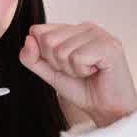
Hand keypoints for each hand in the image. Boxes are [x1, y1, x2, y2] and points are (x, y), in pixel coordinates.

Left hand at [19, 21, 136, 125]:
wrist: (107, 109)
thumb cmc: (83, 89)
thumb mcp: (49, 73)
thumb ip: (32, 58)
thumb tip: (28, 39)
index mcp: (72, 29)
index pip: (38, 31)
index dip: (44, 55)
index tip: (63, 66)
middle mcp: (85, 27)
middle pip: (47, 40)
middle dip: (57, 63)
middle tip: (77, 71)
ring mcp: (99, 34)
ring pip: (61, 50)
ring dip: (71, 69)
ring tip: (87, 72)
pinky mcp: (108, 45)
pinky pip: (77, 57)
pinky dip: (82, 71)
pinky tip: (96, 71)